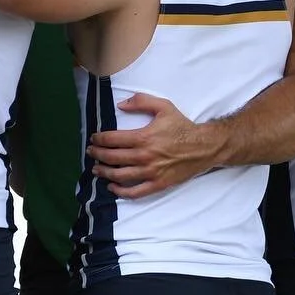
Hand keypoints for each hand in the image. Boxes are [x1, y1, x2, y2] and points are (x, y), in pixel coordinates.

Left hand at [85, 94, 219, 198]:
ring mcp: (151, 173)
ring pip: (120, 176)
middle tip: (90, 152)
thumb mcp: (163, 106)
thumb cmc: (182, 126)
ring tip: (96, 169)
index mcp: (143, 137)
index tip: (93, 139)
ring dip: (104, 173)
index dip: (98, 139)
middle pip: (112, 158)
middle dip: (97, 155)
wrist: (204, 146)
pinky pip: (135, 192)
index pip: (112, 140)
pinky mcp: (158, 184)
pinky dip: (121, 192)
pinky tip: (112, 187)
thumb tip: (120, 105)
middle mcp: (144, 156)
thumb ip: (141, 102)